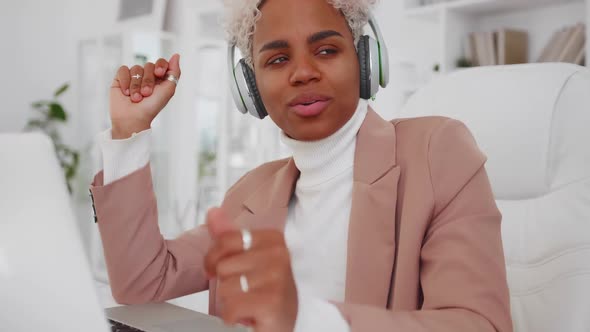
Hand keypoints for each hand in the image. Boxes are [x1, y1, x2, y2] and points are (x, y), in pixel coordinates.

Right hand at [109, 54, 180, 138]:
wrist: (133, 118)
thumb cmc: (152, 107)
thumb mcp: (168, 90)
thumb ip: (174, 72)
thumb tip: (176, 55)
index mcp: (159, 79)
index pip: (161, 62)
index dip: (160, 65)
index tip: (159, 73)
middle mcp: (146, 76)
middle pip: (148, 65)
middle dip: (148, 81)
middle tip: (146, 94)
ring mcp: (133, 77)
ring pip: (136, 68)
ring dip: (136, 85)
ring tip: (136, 98)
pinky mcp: (120, 79)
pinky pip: (123, 70)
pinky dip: (125, 81)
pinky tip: (125, 93)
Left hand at [205, 208, 298, 331]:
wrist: (292, 321)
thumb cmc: (268, 290)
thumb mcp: (250, 259)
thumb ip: (229, 236)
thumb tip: (212, 212)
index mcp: (273, 238)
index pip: (225, 240)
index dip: (214, 259)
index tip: (219, 270)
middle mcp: (278, 254)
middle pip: (223, 266)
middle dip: (227, 284)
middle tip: (246, 291)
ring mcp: (277, 276)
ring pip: (225, 288)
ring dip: (231, 302)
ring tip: (249, 303)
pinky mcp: (271, 301)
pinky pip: (231, 308)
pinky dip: (234, 317)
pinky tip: (249, 315)